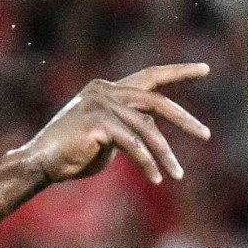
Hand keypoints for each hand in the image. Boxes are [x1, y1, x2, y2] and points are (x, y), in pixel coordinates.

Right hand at [17, 63, 210, 185]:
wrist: (41, 163)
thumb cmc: (73, 154)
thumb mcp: (108, 136)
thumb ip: (128, 126)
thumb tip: (153, 129)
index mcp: (106, 89)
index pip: (149, 76)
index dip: (178, 72)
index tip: (205, 69)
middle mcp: (104, 90)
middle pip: (155, 101)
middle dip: (184, 119)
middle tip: (206, 135)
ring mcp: (100, 104)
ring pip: (147, 129)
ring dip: (164, 154)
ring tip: (176, 174)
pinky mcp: (98, 122)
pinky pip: (134, 145)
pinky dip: (147, 163)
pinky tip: (155, 178)